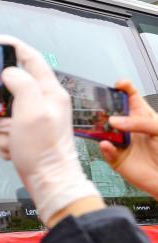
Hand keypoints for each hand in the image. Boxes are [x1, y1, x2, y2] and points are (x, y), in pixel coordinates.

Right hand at [0, 35, 101, 226]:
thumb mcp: (31, 112)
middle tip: (5, 119)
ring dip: (2, 128)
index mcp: (51, 92)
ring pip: (3, 112)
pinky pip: (4, 129)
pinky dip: (4, 139)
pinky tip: (15, 147)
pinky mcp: (27, 133)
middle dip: (0, 107)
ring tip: (14, 140)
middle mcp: (45, 103)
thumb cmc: (45, 152)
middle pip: (10, 89)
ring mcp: (35, 118)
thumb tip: (9, 72)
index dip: (15, 47)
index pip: (32, 60)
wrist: (48, 182)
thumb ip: (21, 85)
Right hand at [99, 80, 157, 197]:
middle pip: (113, 112)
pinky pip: (105, 150)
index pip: (132, 98)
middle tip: (99, 107)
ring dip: (100, 128)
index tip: (118, 85)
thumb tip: (116, 120)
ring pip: (105, 131)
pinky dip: (104, 148)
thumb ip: (140, 123)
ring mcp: (122, 142)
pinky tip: (107, 145)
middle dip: (104, 108)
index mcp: (143, 117)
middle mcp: (130, 128)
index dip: (124, 88)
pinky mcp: (116, 158)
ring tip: (99, 126)